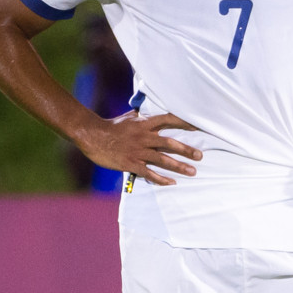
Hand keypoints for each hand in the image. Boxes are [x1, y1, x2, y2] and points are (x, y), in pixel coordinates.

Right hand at [73, 112, 201, 184]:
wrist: (92, 135)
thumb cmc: (111, 126)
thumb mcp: (129, 117)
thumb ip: (143, 116)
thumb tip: (150, 110)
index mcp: (144, 124)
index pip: (168, 120)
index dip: (184, 122)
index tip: (198, 126)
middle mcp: (143, 137)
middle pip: (169, 143)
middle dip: (186, 150)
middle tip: (200, 156)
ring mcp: (137, 151)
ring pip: (162, 159)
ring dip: (178, 166)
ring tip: (192, 172)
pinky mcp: (130, 163)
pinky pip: (148, 172)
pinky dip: (160, 178)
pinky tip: (171, 182)